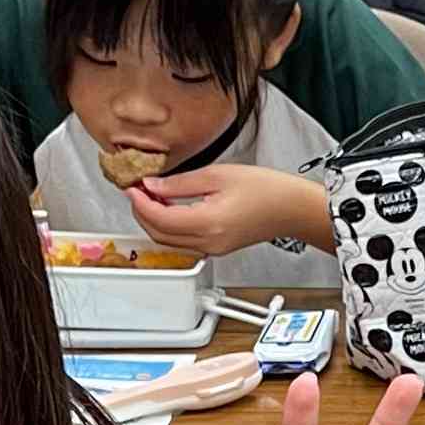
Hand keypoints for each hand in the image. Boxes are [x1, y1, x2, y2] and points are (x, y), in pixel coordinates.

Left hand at [126, 163, 313, 257]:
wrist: (292, 208)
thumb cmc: (266, 190)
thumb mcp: (218, 175)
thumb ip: (180, 183)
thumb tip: (152, 186)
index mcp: (208, 223)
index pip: (158, 218)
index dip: (139, 202)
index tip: (132, 186)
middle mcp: (208, 242)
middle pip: (158, 234)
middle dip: (141, 212)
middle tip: (137, 190)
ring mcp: (212, 249)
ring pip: (168, 241)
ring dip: (154, 220)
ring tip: (152, 196)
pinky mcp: (216, 249)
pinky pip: (182, 242)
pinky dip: (169, 227)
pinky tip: (170, 208)